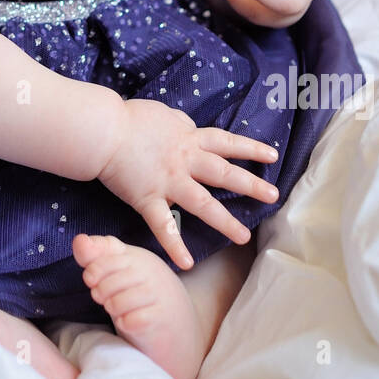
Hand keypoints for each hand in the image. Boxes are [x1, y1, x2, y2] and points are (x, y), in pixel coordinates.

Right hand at [97, 98, 279, 268]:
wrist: (104, 131)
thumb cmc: (131, 118)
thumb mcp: (164, 114)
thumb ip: (181, 125)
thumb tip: (190, 128)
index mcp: (189, 139)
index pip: (226, 143)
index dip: (250, 149)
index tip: (272, 155)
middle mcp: (185, 161)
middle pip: (224, 174)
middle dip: (251, 185)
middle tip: (273, 196)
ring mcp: (168, 182)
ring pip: (202, 203)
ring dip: (224, 221)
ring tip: (243, 236)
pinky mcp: (148, 199)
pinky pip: (164, 225)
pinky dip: (174, 245)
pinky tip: (187, 263)